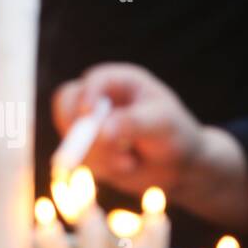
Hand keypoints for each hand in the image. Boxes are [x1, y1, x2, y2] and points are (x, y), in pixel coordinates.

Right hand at [51, 62, 204, 195]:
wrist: (179, 167)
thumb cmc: (176, 135)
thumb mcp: (162, 124)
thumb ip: (132, 122)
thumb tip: (101, 131)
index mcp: (120, 82)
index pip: (95, 80)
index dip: (88, 94)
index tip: (89, 113)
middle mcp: (100, 99)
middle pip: (67, 102)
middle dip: (77, 127)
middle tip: (87, 145)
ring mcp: (90, 123)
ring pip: (72, 135)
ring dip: (98, 154)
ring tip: (129, 162)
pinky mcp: (88, 147)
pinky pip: (80, 157)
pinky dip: (101, 167)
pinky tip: (126, 166)